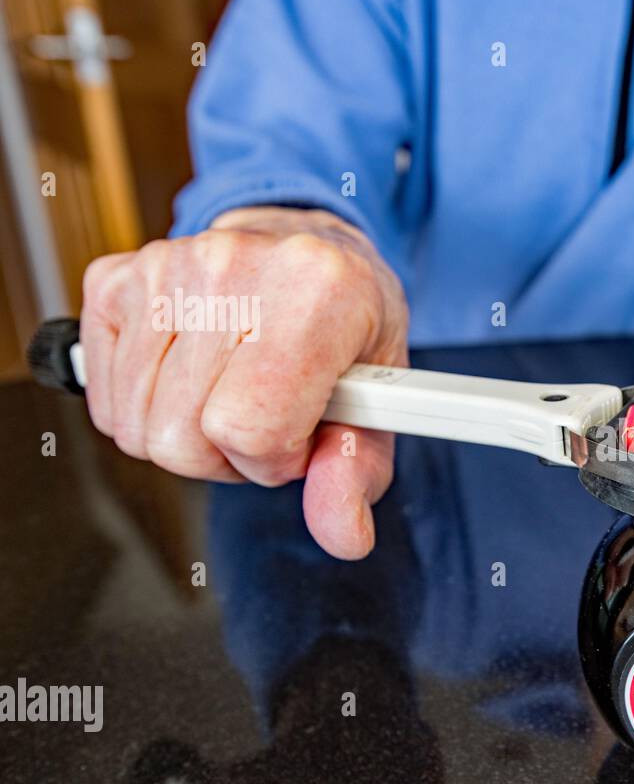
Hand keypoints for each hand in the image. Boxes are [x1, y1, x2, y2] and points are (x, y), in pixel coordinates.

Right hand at [80, 206, 408, 558]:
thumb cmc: (346, 325)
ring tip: (233, 397)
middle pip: (182, 439)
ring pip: (138, 428)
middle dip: (228, 455)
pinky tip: (191, 381)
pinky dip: (145, 411)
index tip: (298, 436)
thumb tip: (344, 535)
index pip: (250, 429)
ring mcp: (165, 268)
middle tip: (267, 418)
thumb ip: (359, 472)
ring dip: (188, 437)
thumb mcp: (379, 402)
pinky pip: (105, 400)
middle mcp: (234, 268)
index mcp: (314, 292)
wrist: (309, 248)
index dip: (274, 458)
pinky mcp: (115, 279)